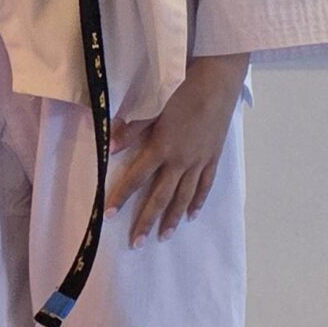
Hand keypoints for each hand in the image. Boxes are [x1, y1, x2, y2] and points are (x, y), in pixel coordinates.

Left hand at [106, 52, 247, 243]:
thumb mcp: (153, 108)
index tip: (109, 215)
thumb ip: (132, 129)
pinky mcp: (213, 158)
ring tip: (163, 237)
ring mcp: (199, 162)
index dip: (121, 196)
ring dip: (172, 218)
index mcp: (161, 148)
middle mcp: (180, 160)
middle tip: (136, 243)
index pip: (137, 178)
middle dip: (146, 220)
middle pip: (160, 196)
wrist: (218, 84)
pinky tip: (191, 215)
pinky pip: (204, 185)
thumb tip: (110, 146)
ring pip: (183, 197)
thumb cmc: (182, 91)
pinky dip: (197, 201)